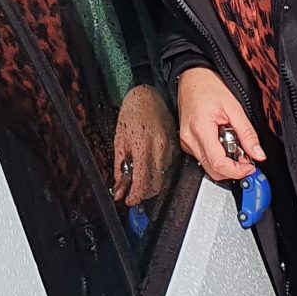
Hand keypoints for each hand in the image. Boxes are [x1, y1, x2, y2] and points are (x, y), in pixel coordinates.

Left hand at [113, 85, 175, 205]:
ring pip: (163, 177)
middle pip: (156, 185)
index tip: (129, 201)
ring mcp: (171, 147)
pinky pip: (169, 167)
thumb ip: (120, 169)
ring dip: (151, 182)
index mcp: (143, 146)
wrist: (148, 95)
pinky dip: (159, 171)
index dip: (135, 196)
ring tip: (139, 174)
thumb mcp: (119, 140)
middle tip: (133, 192)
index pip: (143, 181)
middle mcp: (160, 148)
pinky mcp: (177, 146)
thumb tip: (119, 191)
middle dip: (144, 193)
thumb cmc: (132, 113)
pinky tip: (150, 164)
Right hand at [174, 67, 262, 181]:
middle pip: (213, 170)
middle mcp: (189, 139)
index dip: (237, 170)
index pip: (219, 163)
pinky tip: (222, 142)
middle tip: (245, 158)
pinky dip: (216, 156)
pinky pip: (203, 158)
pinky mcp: (186, 142)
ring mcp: (186, 142)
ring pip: (208, 166)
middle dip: (232, 169)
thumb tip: (258, 154)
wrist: (192, 76)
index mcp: (201, 130)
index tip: (250, 167)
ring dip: (225, 162)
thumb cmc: (209, 86)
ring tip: (233, 144)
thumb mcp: (235, 107)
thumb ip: (247, 134)